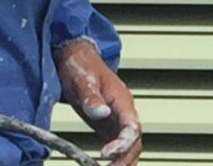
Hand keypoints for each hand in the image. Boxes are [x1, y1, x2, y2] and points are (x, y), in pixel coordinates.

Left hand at [57, 39, 141, 165]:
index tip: (105, 154)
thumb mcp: (83, 79)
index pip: (131, 127)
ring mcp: (118, 120)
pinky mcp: (109, 126)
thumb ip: (91, 96)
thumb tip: (101, 113)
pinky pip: (119, 145)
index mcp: (122, 100)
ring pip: (130, 146)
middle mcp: (124, 112)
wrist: (77, 58)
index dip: (122, 143)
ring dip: (123, 162)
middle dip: (125, 160)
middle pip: (135, 142)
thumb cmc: (81, 66)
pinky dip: (116, 159)